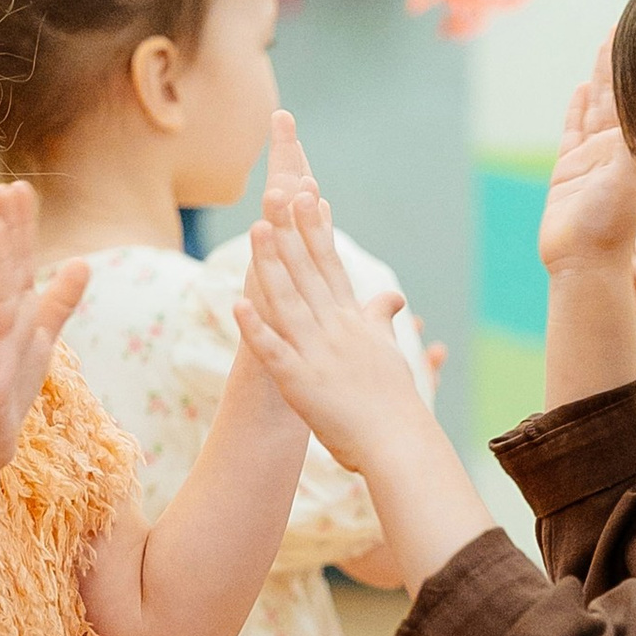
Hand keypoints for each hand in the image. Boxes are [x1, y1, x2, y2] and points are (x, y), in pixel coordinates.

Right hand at [0, 184, 88, 479]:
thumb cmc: (7, 387)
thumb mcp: (40, 339)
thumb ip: (59, 302)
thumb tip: (82, 261)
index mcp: (14, 314)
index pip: (19, 264)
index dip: (21, 227)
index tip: (19, 186)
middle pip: (5, 273)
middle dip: (6, 232)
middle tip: (1, 190)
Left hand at [238, 175, 428, 467]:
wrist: (399, 444)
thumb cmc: (395, 403)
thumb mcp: (389, 352)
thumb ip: (382, 320)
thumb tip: (393, 296)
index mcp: (353, 322)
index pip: (331, 267)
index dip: (316, 231)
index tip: (307, 196)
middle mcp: (336, 330)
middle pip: (308, 273)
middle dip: (290, 232)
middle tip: (277, 191)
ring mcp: (317, 354)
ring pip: (288, 301)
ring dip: (270, 265)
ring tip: (255, 229)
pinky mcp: (300, 383)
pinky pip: (273, 351)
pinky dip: (255, 327)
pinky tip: (236, 303)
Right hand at [538, 41, 635, 277]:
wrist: (582, 261)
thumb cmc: (609, 225)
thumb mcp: (627, 177)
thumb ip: (631, 143)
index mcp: (634, 146)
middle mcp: (616, 147)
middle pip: (619, 92)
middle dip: (623, 59)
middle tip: (630, 23)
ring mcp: (593, 157)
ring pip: (597, 104)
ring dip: (602, 76)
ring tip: (607, 45)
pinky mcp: (569, 169)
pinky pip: (573, 129)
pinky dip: (577, 108)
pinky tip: (581, 89)